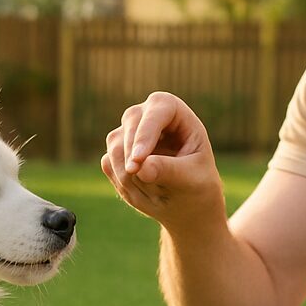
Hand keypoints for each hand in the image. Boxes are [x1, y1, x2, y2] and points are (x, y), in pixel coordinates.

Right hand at [101, 92, 223, 229]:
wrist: (185, 198)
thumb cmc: (197, 182)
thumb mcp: (192, 179)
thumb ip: (170, 171)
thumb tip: (141, 168)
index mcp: (174, 110)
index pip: (159, 107)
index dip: (146, 132)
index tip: (138, 159)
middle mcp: (147, 113)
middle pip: (131, 123)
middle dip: (133, 155)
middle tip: (142, 181)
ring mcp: (128, 130)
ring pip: (115, 145)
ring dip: (128, 174)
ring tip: (155, 193)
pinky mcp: (116, 149)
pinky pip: (108, 163)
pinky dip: (122, 181)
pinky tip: (142, 192)